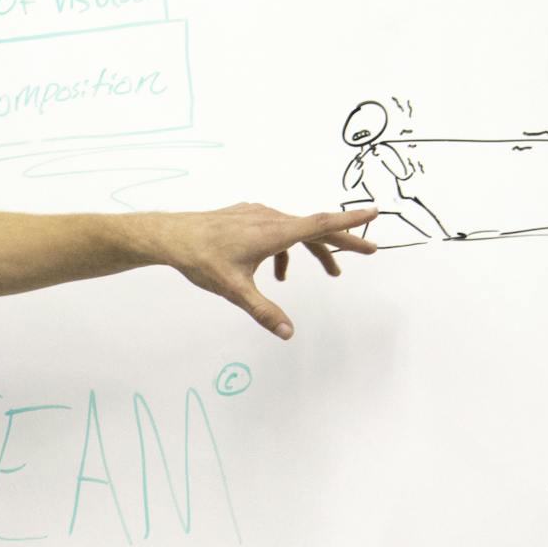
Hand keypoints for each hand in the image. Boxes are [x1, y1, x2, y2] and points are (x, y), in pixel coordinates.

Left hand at [152, 203, 378, 338]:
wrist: (171, 236)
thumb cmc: (202, 259)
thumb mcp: (234, 290)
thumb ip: (264, 311)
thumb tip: (288, 333)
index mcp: (274, 231)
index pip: (320, 224)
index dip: (350, 222)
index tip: (376, 213)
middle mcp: (270, 217)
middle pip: (316, 228)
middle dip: (344, 241)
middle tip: (371, 251)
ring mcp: (258, 215)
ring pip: (297, 230)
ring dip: (315, 250)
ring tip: (332, 273)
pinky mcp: (247, 217)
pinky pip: (278, 230)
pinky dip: (287, 250)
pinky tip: (278, 275)